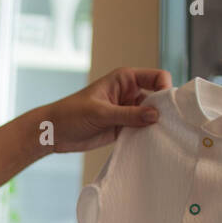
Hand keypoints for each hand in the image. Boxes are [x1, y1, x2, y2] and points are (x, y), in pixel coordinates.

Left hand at [40, 67, 171, 153]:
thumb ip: (128, 114)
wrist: (53, 132)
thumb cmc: (71, 113)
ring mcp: (127, 111)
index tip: (166, 107)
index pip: (157, 77)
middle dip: (164, 110)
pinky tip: (150, 145)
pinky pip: (141, 131)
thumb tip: (155, 115)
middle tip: (168, 125)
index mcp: (125, 79)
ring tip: (160, 137)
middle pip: (157, 98)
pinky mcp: (122, 128)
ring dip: (155, 126)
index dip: (166, 89)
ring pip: (151, 116)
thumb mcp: (100, 112)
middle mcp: (129, 93)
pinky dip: (146, 136)